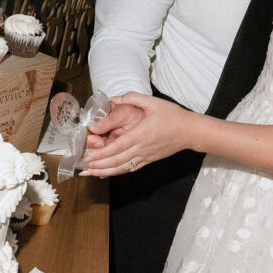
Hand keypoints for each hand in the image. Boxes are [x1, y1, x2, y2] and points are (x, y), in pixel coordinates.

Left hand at [82, 92, 197, 176]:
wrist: (191, 132)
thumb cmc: (173, 116)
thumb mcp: (154, 102)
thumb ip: (133, 98)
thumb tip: (114, 98)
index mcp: (141, 134)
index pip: (117, 147)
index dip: (101, 154)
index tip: (88, 156)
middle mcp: (142, 148)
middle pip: (117, 161)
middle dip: (98, 165)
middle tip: (82, 167)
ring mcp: (146, 156)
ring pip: (122, 168)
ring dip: (105, 172)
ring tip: (90, 174)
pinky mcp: (149, 160)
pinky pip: (130, 168)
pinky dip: (117, 172)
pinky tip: (107, 173)